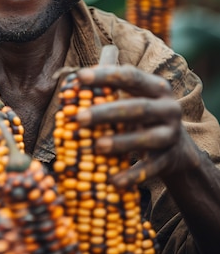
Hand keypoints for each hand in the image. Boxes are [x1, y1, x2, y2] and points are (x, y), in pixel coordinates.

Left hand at [75, 64, 200, 188]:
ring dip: (121, 143)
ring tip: (97, 146)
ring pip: (147, 139)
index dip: (106, 76)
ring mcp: (170, 135)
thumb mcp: (134, 94)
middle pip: (139, 108)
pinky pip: (150, 169)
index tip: (80, 76)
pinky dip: (133, 175)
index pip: (131, 76)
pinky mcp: (168, 160)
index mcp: (157, 87)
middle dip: (108, 113)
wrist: (176, 148)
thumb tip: (78, 73)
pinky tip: (114, 181)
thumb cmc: (142, 114)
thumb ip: (110, 82)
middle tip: (79, 118)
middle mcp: (168, 109)